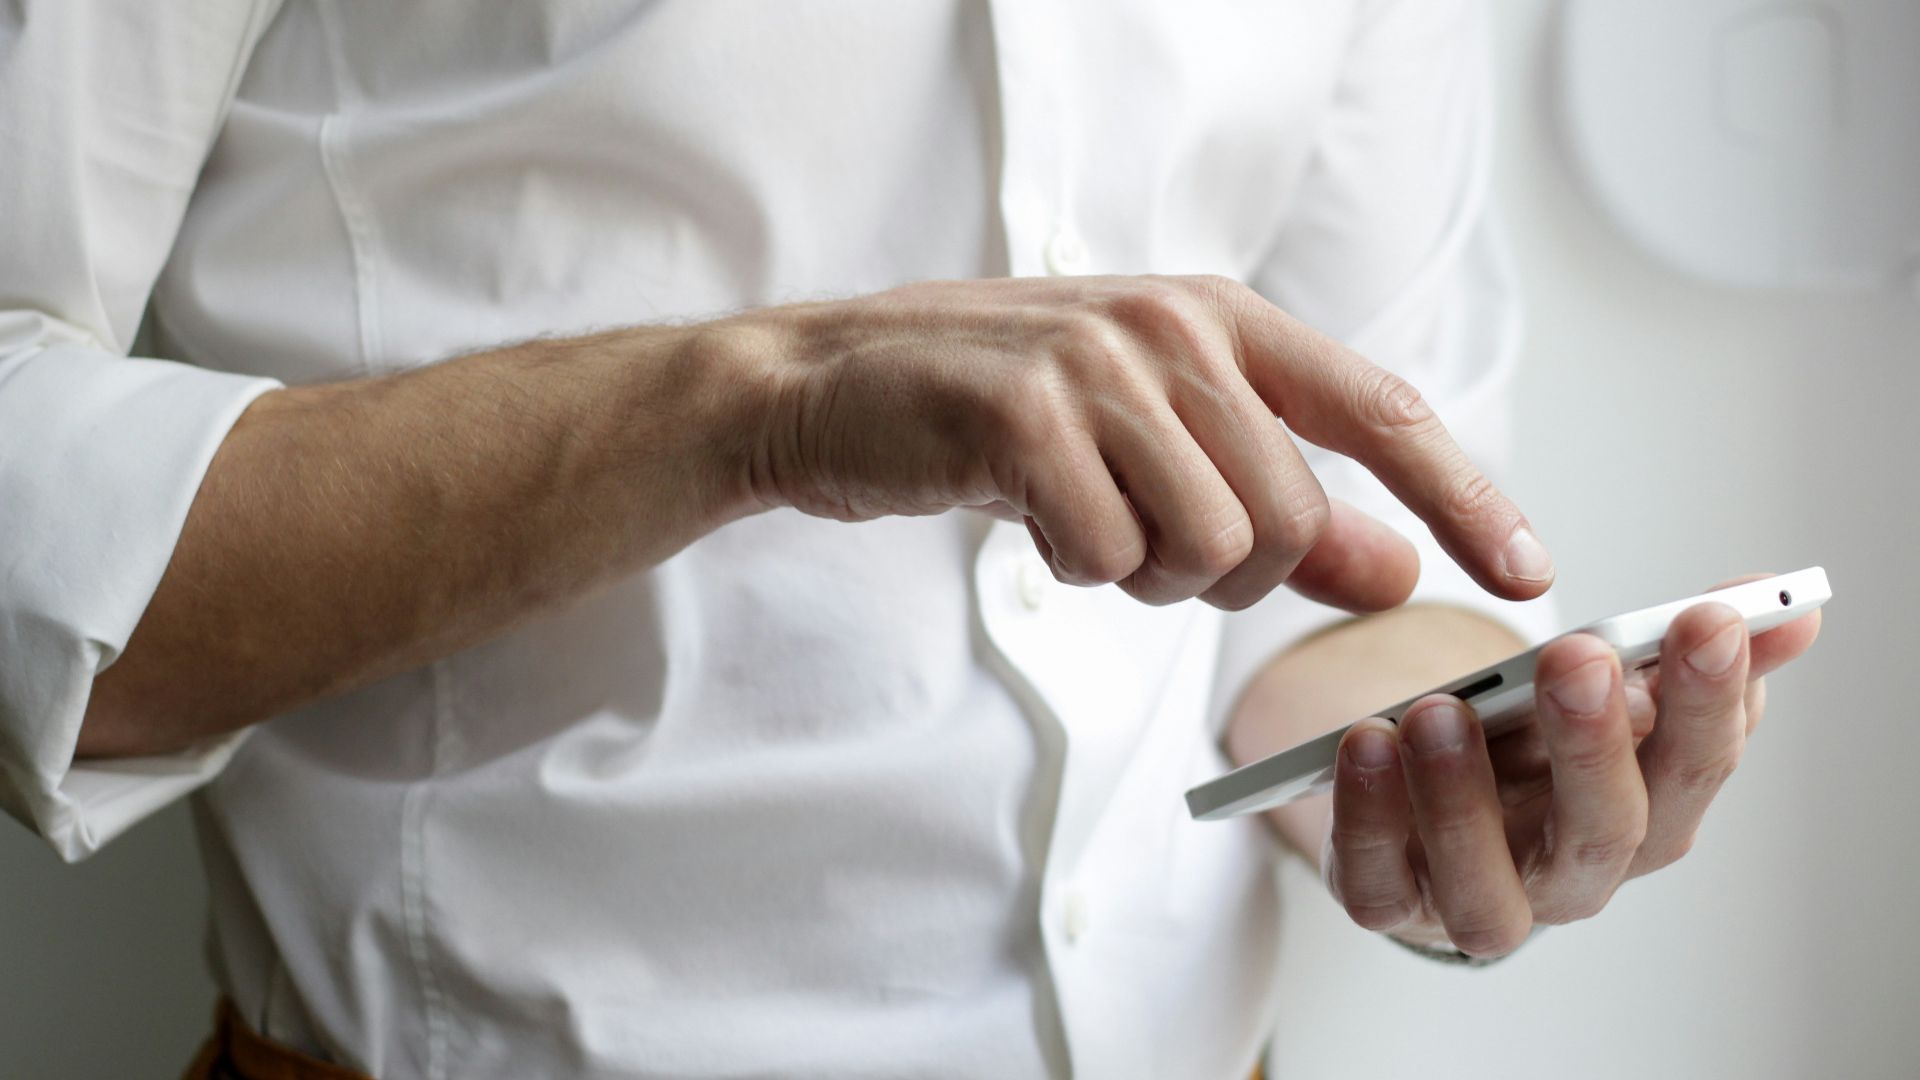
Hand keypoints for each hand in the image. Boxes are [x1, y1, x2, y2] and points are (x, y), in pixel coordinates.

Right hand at [728, 275, 1553, 611]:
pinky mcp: (1023, 416)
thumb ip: (1283, 506)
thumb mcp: (1155, 444)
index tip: (1527, 573)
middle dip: (1228, 573)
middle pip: (1289, 518)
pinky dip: (1075, 569)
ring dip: (1145, 574)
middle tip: (1143, 543)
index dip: (1464, 496)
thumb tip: (1398, 573)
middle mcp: (1174, 327)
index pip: (1381, 412)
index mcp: (1222, 318)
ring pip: (1208, 547)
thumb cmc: (1000, 414)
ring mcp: (1098, 364)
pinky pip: (1108, 556)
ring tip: (1082, 521)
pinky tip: (1029, 517)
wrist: (831, 385)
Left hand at [1320, 579, 1822, 955]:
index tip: (1706, 619)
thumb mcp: (1603, 689)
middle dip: (1594, 744)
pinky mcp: (1390, 902)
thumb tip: (1790, 606)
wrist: (1428, 798)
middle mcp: (1573, 875)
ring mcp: (1480, 898)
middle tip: (1578, 658)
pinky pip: (1376, 885)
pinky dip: (1367, 820)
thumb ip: (1682, 651)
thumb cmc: (1530, 746)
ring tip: (1440, 710)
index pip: (1694, 767)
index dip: (1709, 699)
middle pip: (1604, 833)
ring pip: (1487, 888)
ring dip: (1463, 798)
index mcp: (1646, 814)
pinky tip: (1365, 743)